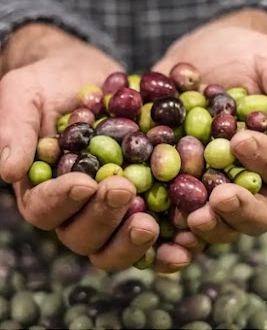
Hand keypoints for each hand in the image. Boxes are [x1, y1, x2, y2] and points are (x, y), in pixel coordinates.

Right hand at [0, 24, 160, 270]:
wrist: (95, 79)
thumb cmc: (53, 85)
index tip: (84, 182)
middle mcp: (75, 213)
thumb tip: (7, 169)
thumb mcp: (25, 94)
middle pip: (82, 236)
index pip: (44, 208)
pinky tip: (186, 245)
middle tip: (124, 190)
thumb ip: (14, 129)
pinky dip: (167, 249)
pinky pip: (155, 241)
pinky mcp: (144, 211)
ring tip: (152, 223)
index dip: (62, 201)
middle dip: (102, 218)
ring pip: (115, 247)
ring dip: (132, 241)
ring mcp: (111, 217)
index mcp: (43, 191)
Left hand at [153, 9, 266, 244]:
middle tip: (218, 200)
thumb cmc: (241, 55)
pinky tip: (155, 229)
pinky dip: (169, 232)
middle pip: (255, 213)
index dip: (265, 160)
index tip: (242, 142)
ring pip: (218, 225)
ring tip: (190, 218)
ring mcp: (209, 190)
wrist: (195, 57)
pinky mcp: (175, 190)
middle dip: (238, 210)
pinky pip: (175, 220)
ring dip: (207, 228)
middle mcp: (245, 181)